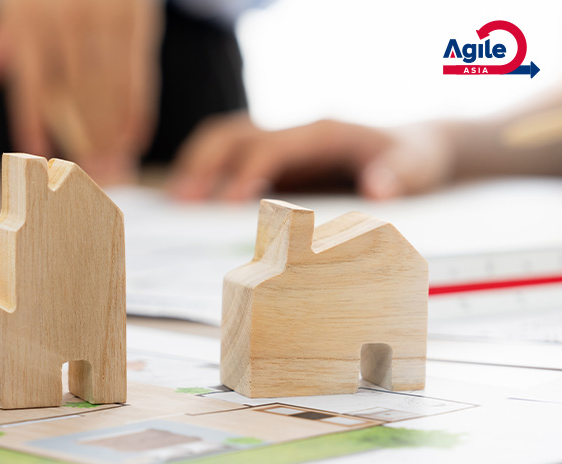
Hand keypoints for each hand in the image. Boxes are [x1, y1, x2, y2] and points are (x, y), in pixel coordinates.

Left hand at [0, 0, 162, 183]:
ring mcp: (102, 20)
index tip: (38, 156)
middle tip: (90, 175)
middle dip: (83, 139)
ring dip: (111, 133)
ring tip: (113, 166)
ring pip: (108, 89)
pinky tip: (134, 138)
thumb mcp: (13, 2)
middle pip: (74, 94)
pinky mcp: (135, 19)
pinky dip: (137, 110)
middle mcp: (64, 22)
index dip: (33, 122)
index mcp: (28, 21)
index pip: (31, 83)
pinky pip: (137, 73)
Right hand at [169, 113, 455, 200]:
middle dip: (203, 163)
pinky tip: (191, 200)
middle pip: (234, 134)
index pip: (271, 147)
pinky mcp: (274, 159)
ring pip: (224, 140)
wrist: (413, 149)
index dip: (246, 171)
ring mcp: (281, 143)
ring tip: (175, 202)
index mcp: (322, 133)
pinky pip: (230, 157)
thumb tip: (378, 189)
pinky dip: (205, 171)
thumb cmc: (412, 159)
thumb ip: (399, 174)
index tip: (226, 202)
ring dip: (195, 165)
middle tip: (180, 201)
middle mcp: (294, 133)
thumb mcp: (417, 167)